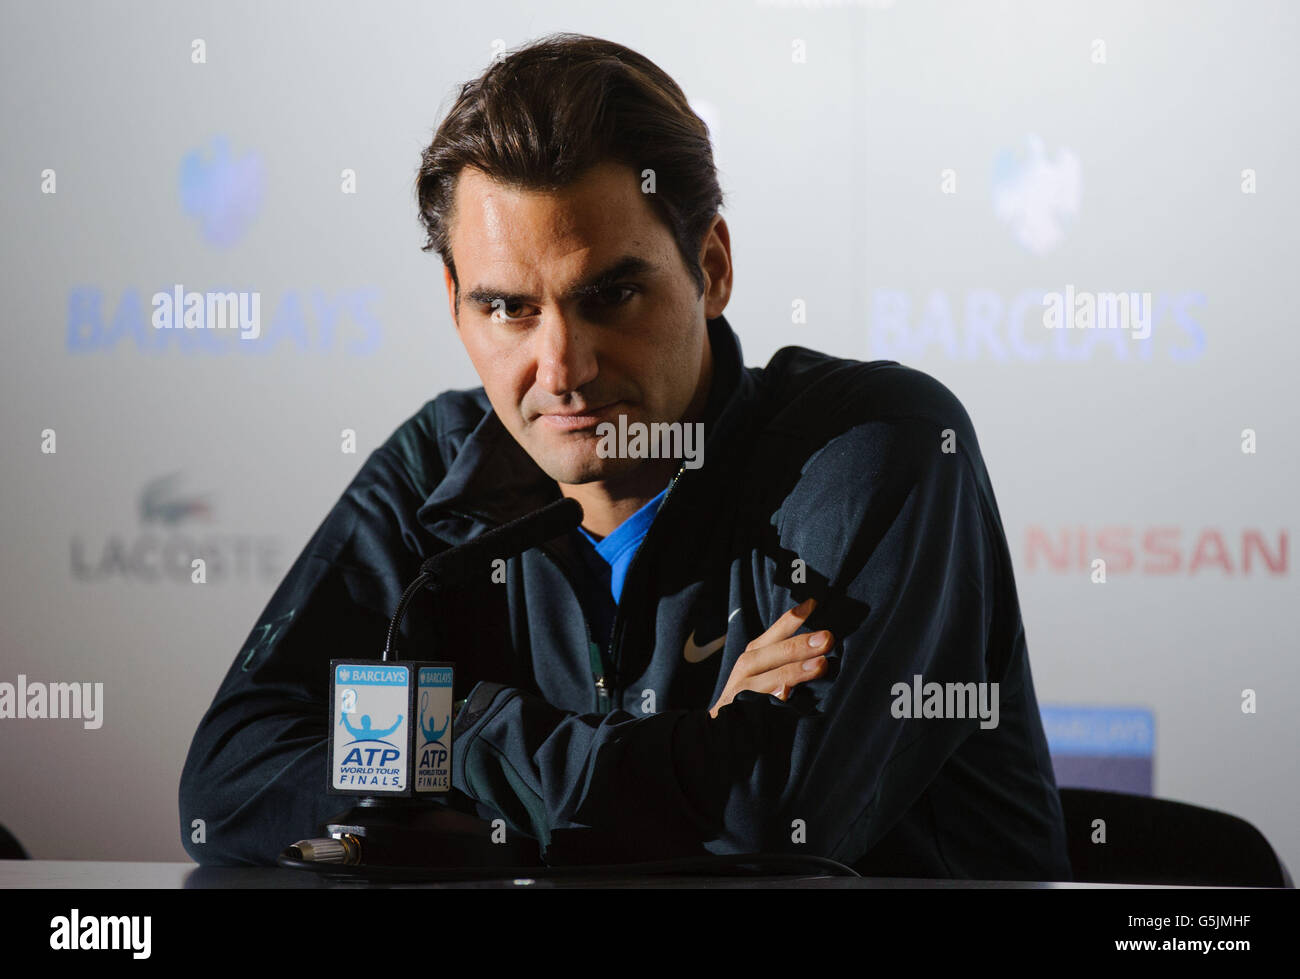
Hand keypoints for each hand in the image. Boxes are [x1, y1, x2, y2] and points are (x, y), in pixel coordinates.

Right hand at [709, 598, 833, 718]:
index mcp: (754, 656)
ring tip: (818, 665)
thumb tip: (820, 644)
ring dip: (791, 672)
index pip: (773, 634)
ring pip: (762, 680)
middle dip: (798, 646)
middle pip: (768, 655)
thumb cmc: (752, 696)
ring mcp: (738, 694)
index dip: (791, 619)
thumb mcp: (766, 672)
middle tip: (827, 638)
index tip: (813, 603)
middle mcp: (744, 671)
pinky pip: (754, 709)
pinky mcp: (736, 715)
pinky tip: (785, 696)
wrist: (722, 731)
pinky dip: (769, 702)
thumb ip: (786, 659)